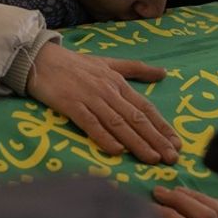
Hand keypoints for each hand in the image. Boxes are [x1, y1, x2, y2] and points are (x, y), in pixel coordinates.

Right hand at [27, 44, 179, 163]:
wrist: (41, 59)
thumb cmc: (76, 64)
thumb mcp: (109, 63)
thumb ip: (136, 69)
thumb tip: (164, 72)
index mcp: (118, 83)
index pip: (145, 108)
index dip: (162, 126)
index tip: (177, 143)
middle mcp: (108, 91)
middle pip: (136, 118)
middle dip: (156, 139)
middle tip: (172, 158)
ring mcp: (90, 98)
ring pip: (118, 123)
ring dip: (137, 142)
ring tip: (152, 158)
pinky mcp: (71, 105)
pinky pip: (91, 123)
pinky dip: (105, 137)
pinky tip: (117, 151)